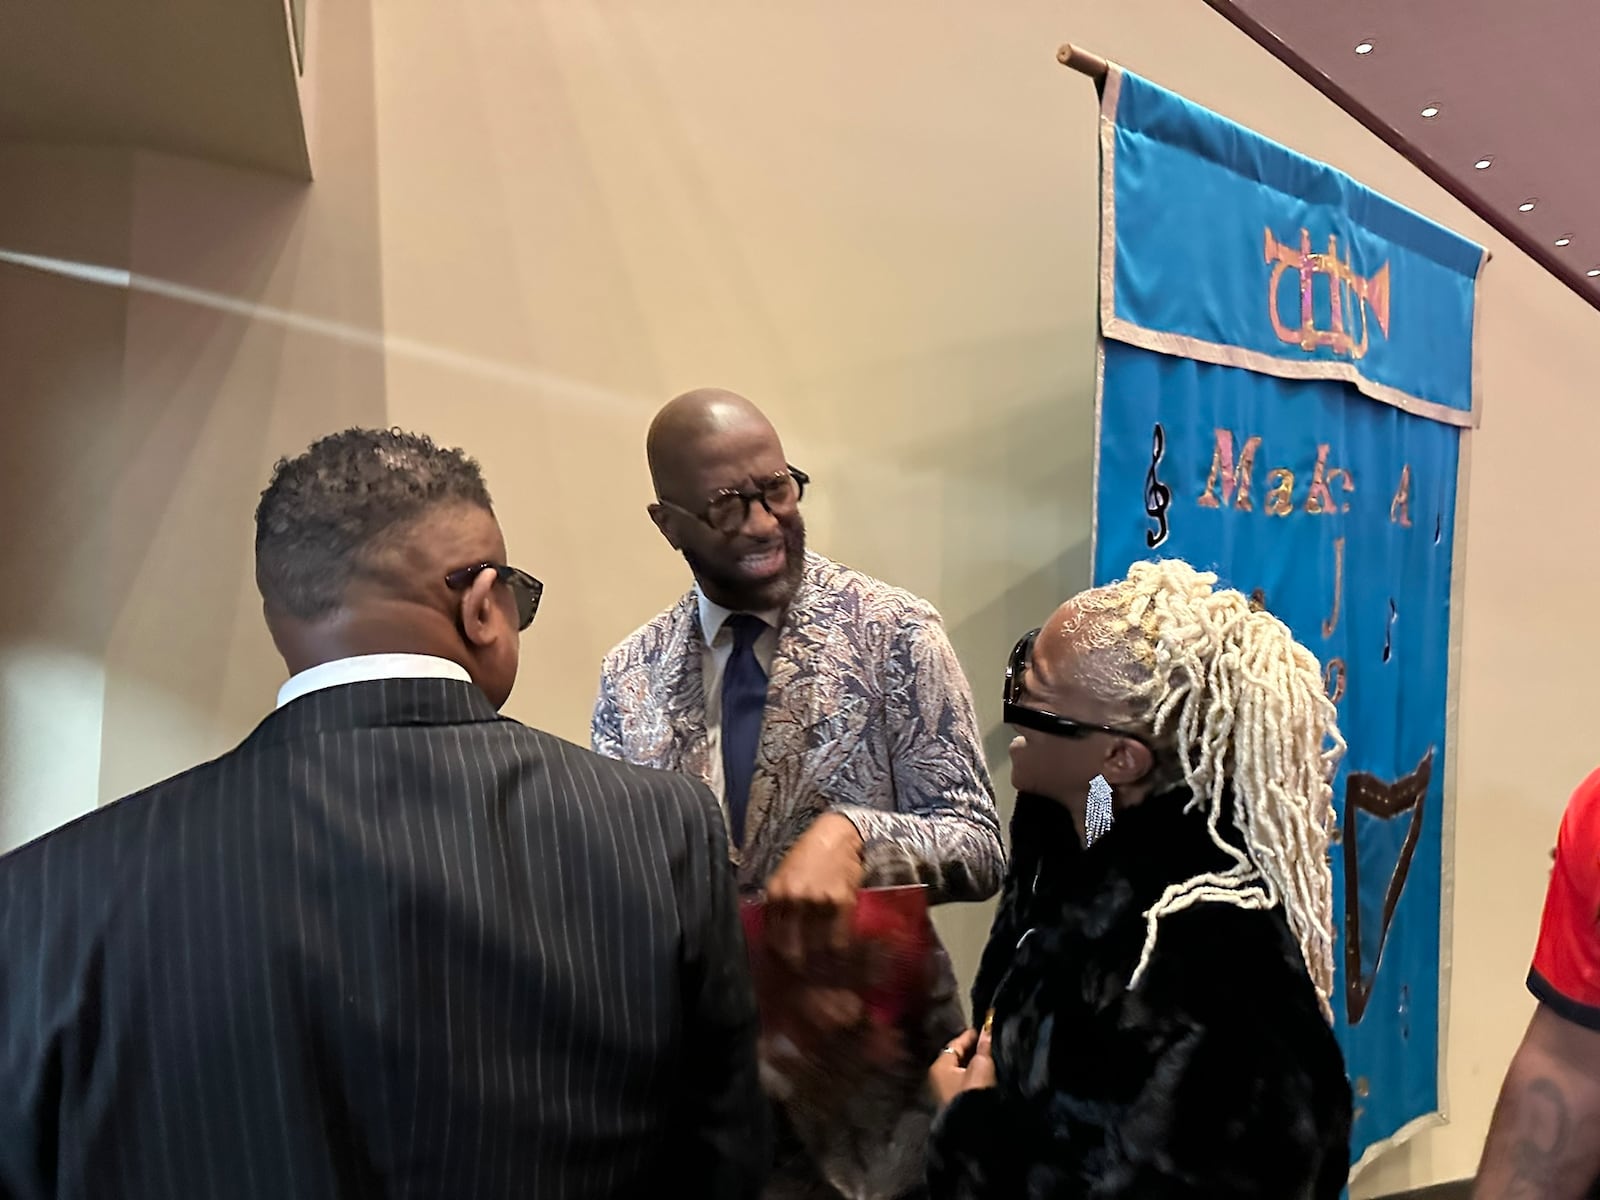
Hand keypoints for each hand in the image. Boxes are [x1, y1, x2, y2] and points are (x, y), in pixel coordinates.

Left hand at [765, 813, 864, 970]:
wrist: (836, 836)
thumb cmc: (808, 858)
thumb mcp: (784, 879)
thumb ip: (779, 907)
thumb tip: (777, 941)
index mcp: (776, 894)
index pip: (774, 940)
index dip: (781, 961)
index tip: (788, 972)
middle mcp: (794, 899)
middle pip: (793, 948)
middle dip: (799, 968)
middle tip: (807, 978)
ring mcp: (818, 901)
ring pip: (818, 947)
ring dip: (822, 964)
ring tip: (825, 973)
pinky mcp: (842, 902)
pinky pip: (840, 938)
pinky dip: (840, 951)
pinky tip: (841, 957)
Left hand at [927, 1026, 995, 1107]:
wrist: (973, 1127)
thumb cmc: (973, 1091)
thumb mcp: (981, 1065)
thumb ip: (984, 1047)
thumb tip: (987, 1030)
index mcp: (939, 1066)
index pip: (955, 1044)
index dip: (970, 1035)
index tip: (985, 1029)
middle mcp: (939, 1078)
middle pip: (958, 1058)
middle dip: (974, 1050)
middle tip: (991, 1041)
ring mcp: (947, 1092)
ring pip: (963, 1071)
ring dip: (976, 1063)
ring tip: (993, 1055)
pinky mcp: (957, 1103)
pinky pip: (966, 1082)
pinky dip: (976, 1075)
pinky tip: (989, 1073)